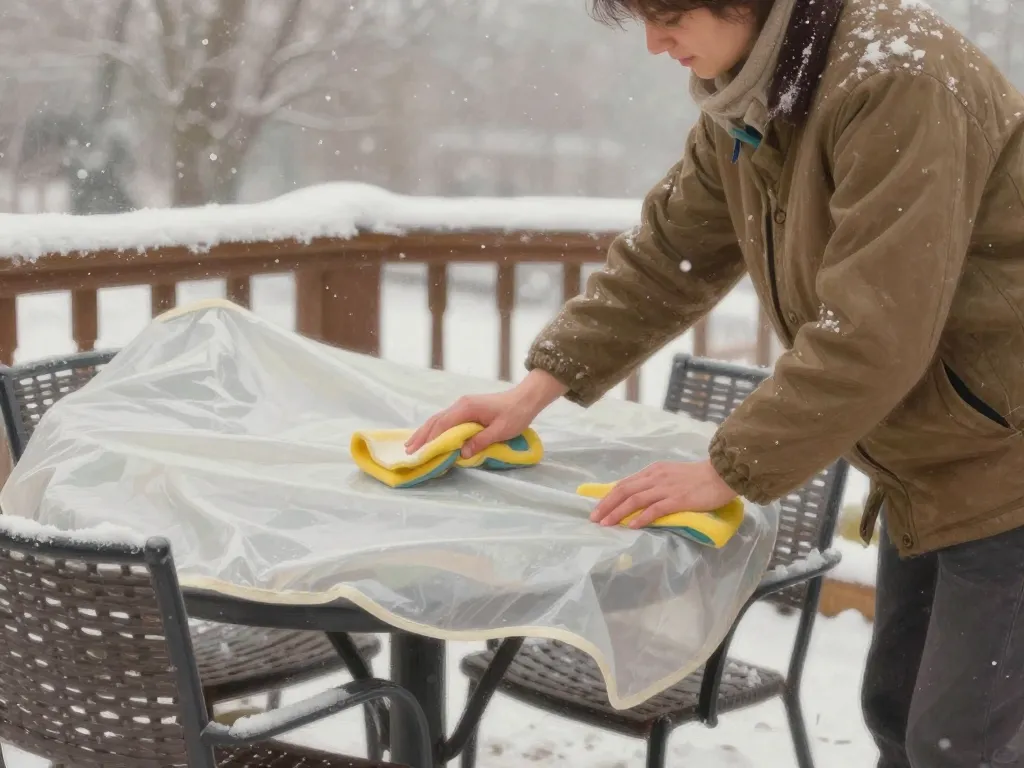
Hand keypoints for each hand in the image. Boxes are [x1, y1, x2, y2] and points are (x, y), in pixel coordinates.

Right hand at [405, 370, 566, 458]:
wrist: (525, 399)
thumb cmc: (516, 414)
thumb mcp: (501, 430)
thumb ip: (481, 441)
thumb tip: (461, 453)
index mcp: (467, 408)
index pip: (444, 424)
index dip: (431, 439)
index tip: (421, 451)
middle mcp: (461, 404)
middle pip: (436, 420)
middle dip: (422, 435)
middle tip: (408, 450)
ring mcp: (463, 405)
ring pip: (438, 419)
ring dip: (425, 432)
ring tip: (412, 444)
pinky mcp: (466, 409)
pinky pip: (446, 419)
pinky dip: (435, 428)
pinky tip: (429, 436)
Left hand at [590, 460, 737, 527]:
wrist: (721, 474)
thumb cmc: (698, 477)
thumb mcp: (670, 475)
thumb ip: (654, 484)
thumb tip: (637, 498)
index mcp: (653, 471)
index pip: (625, 483)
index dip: (608, 497)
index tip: (597, 509)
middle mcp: (655, 477)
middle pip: (625, 490)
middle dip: (607, 505)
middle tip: (594, 519)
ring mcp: (666, 488)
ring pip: (635, 499)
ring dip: (618, 512)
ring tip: (607, 524)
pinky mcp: (678, 500)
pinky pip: (656, 509)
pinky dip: (642, 517)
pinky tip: (633, 526)